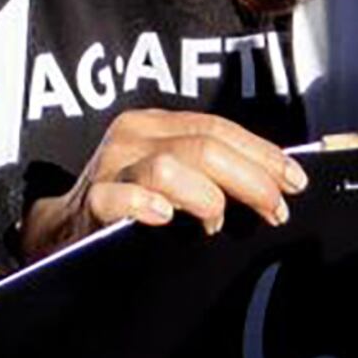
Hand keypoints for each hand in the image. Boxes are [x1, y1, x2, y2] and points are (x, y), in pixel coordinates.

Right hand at [20, 107, 305, 260]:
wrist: (63, 231)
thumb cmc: (128, 202)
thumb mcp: (166, 173)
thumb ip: (207, 170)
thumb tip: (273, 180)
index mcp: (154, 125)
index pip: (218, 127)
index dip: (262, 153)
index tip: (294, 180)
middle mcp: (132, 138)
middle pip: (204, 145)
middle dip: (251, 178)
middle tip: (274, 210)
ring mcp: (109, 168)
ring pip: (169, 167)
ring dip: (206, 196)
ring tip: (215, 222)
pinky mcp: (90, 204)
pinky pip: (117, 197)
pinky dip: (144, 205)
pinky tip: (164, 217)